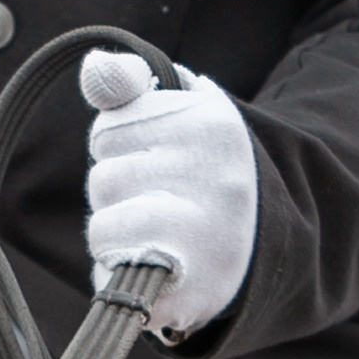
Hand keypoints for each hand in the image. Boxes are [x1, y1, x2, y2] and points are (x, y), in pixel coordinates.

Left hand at [81, 50, 257, 342]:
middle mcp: (214, 178)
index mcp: (211, 125)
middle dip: (120, 191)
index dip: (123, 147)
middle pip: (104, 178)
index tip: (158, 155)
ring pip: (102, 228)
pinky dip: (117, 276)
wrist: (263, 250)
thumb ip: (132, 85)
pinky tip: (149, 267)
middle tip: (164, 200)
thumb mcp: (181, 112)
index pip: (110, 130)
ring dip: (118, 235)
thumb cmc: (204, 174)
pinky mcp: (184, 290)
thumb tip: (95, 67)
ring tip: (161, 234)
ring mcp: (202, 238)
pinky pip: (111, 277)